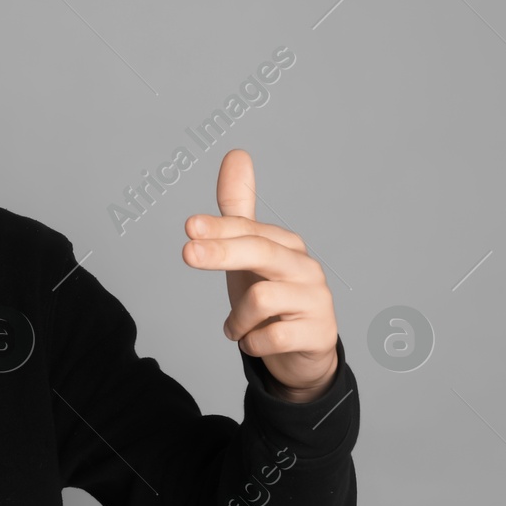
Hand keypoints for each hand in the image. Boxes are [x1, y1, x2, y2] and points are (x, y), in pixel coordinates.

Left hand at [181, 149, 337, 402]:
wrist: (302, 352)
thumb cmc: (271, 297)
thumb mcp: (247, 253)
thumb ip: (238, 209)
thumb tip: (237, 153)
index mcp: (286, 244)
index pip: (248, 229)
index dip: (218, 227)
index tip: (188, 226)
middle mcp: (305, 267)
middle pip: (260, 251)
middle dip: (221, 252)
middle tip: (187, 254)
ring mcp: (316, 299)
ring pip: (262, 298)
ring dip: (236, 319)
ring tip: (236, 328)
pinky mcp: (319, 333)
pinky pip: (272, 337)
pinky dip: (252, 342)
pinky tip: (253, 342)